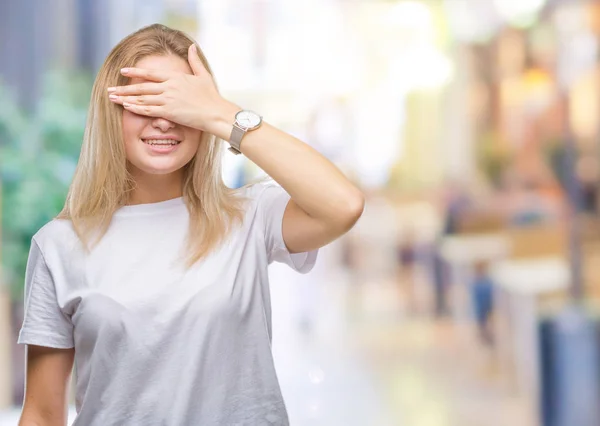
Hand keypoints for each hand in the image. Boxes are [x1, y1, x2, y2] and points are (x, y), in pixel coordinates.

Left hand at [107, 44, 236, 133]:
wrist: (216, 112)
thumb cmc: (212, 96)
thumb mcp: (203, 75)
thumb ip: (194, 61)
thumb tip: (192, 46)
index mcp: (175, 77)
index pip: (151, 74)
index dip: (135, 72)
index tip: (122, 71)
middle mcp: (169, 87)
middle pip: (142, 87)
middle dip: (124, 89)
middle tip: (110, 90)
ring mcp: (168, 100)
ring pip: (142, 99)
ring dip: (126, 99)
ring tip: (113, 99)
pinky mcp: (169, 113)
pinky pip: (149, 110)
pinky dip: (137, 109)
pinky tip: (126, 107)